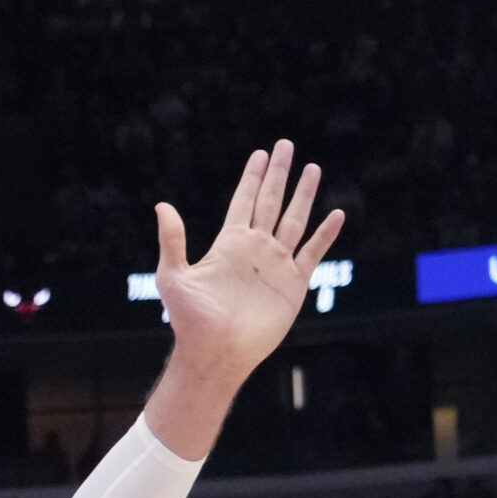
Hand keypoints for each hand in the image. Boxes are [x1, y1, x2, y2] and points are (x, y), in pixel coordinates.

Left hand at [152, 140, 345, 383]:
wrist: (215, 352)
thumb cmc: (190, 320)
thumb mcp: (174, 276)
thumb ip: (172, 241)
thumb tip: (161, 205)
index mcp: (229, 243)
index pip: (244, 201)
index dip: (252, 177)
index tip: (260, 153)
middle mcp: (255, 249)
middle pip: (271, 201)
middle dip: (279, 174)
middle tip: (286, 145)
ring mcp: (276, 264)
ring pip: (295, 220)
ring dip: (304, 195)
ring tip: (312, 168)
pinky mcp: (293, 284)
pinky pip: (313, 253)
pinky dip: (325, 235)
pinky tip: (335, 215)